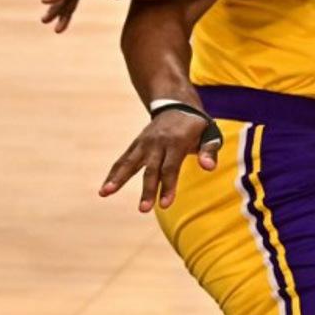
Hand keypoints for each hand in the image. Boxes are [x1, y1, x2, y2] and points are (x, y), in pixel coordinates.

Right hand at [99, 109, 221, 212]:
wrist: (178, 105)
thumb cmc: (197, 126)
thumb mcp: (210, 134)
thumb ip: (209, 151)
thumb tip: (209, 168)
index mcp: (177, 141)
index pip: (171, 167)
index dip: (168, 186)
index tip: (165, 204)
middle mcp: (158, 142)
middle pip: (151, 169)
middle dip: (148, 190)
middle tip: (143, 209)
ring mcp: (144, 143)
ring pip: (130, 162)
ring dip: (118, 178)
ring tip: (105, 193)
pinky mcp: (136, 144)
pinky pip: (123, 160)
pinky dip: (113, 174)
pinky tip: (104, 190)